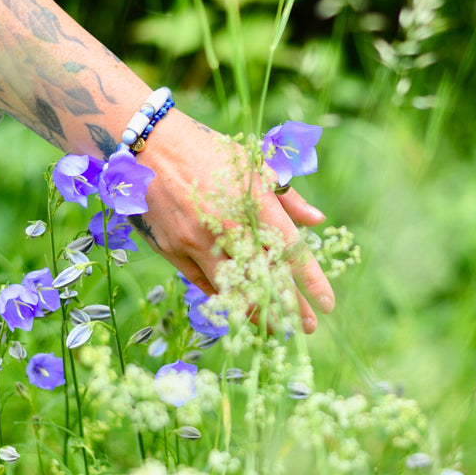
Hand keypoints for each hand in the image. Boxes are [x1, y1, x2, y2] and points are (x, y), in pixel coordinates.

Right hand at [135, 111, 334, 333]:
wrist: (148, 146)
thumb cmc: (206, 150)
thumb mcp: (253, 164)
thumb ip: (287, 197)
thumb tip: (317, 221)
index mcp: (253, 202)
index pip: (290, 251)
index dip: (311, 281)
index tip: (327, 302)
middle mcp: (227, 227)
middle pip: (265, 279)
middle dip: (290, 307)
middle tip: (307, 327)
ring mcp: (197, 243)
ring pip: (233, 291)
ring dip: (257, 314)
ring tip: (275, 328)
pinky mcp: (173, 251)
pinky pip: (204, 285)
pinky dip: (225, 299)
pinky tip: (240, 310)